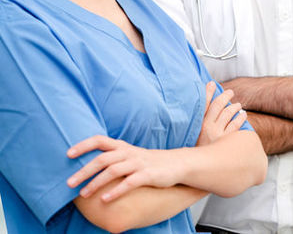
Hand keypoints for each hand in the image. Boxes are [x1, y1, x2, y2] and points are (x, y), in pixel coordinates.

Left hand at [66, 136, 187, 201]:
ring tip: (83, 194)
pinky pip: (129, 183)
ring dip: (96, 183)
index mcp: (122, 146)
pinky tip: (105, 199)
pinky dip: (115, 191)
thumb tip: (87, 165)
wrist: (177, 164)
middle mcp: (128, 153)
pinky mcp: (148, 175)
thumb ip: (112, 156)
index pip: (99, 140)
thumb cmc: (148, 162)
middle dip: (83, 171)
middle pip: (102, 159)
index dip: (83, 145)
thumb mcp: (130, 154)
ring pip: (112, 171)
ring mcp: (138, 163)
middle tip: (69, 183)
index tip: (68, 154)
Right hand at [196, 82, 246, 146]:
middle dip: (224, 96)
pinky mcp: (226, 142)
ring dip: (233, 107)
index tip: (212, 84)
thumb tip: (199, 102)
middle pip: (217, 106)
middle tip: (230, 92)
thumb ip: (197, 120)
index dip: (208, 92)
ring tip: (237, 105)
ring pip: (227, 114)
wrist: (196, 167)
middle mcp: (206, 128)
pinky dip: (240, 118)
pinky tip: (243, 115)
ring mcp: (217, 135)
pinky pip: (235, 126)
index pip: (203, 103)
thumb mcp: (192, 134)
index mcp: (196, 124)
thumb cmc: (195, 149)